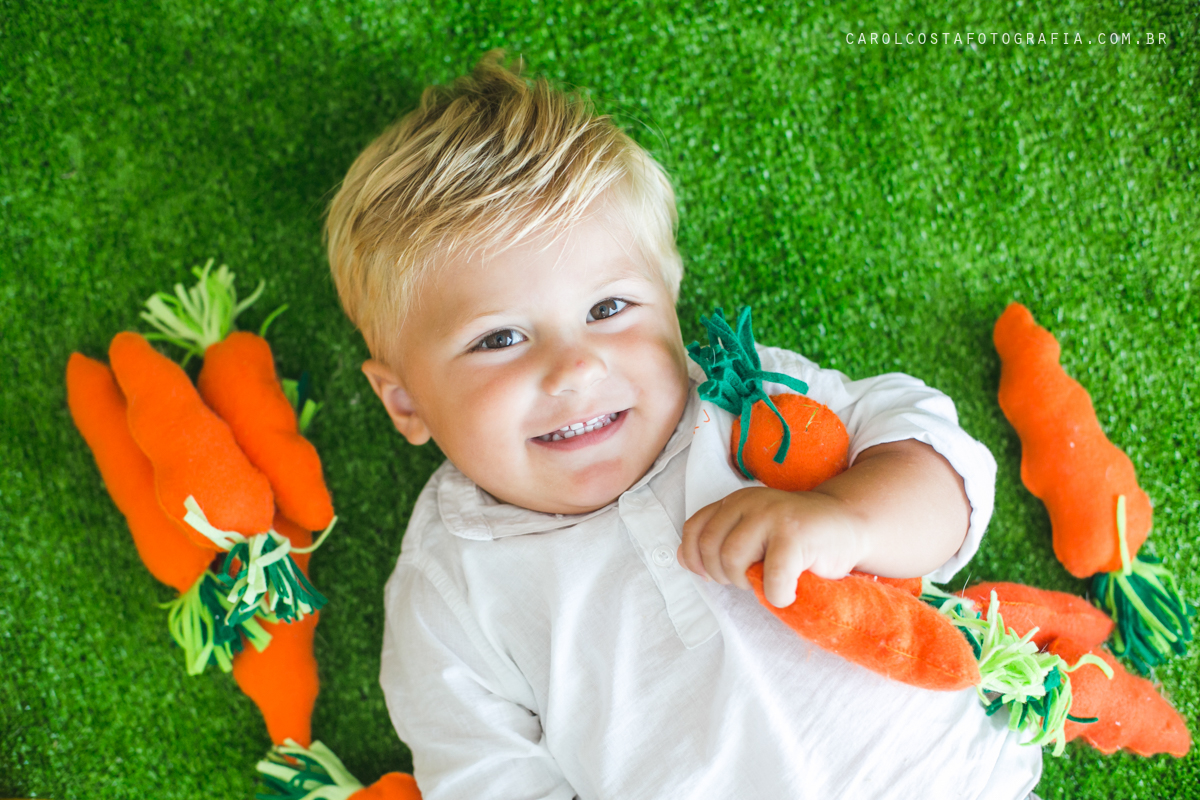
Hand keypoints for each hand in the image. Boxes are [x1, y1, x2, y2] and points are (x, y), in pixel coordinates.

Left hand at [678, 486, 866, 607]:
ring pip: (733, 561)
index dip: (696, 560)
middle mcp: (751, 502)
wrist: (849, 525)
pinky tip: (789, 591)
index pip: (694, 530)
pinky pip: (771, 577)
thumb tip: (682, 557)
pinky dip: (778, 594)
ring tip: (770, 582)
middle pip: (712, 549)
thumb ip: (720, 540)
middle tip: (751, 580)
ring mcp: (773, 514)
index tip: (713, 576)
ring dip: (749, 584)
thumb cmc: (799, 538)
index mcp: (736, 501)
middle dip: (726, 576)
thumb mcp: (753, 533)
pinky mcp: (796, 533)